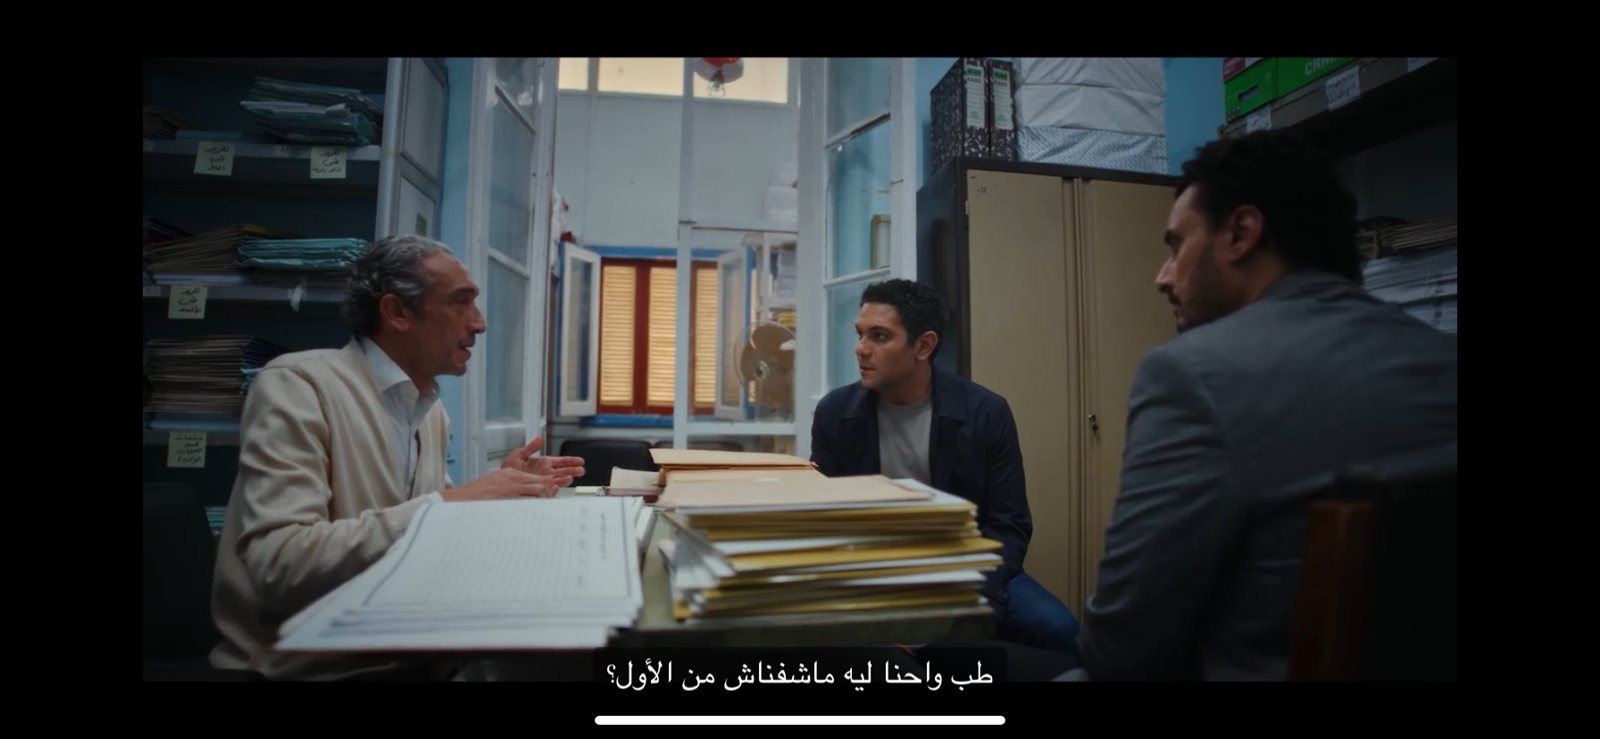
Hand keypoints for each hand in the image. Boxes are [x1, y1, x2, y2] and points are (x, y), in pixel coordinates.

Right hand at [440, 468, 563, 501]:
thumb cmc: (476, 494)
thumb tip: (525, 491)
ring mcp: (510, 492)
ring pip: (537, 495)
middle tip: (556, 503)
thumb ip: (511, 483)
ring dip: (545, 502)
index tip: (554, 492)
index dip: (548, 486)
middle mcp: (513, 481)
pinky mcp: (507, 503)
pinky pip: (527, 507)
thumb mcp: (495, 480)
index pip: (537, 478)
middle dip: (550, 494)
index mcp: (510, 474)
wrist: (460, 500)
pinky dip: (536, 510)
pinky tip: (540, 516)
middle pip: (541, 485)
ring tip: (550, 511)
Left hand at [500, 435, 584, 483]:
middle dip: (573, 470)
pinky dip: (554, 488)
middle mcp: (546, 473)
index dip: (571, 461)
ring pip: (558, 480)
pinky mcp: (539, 489)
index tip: (580, 461)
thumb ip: (530, 447)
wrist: (501, 480)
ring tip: (572, 478)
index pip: (561, 461)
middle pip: (563, 471)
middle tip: (581, 470)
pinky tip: (558, 486)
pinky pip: (549, 489)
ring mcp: (543, 481)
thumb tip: (539, 438)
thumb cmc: (509, 468)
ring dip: (566, 479)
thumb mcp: (519, 454)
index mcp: (544, 463)